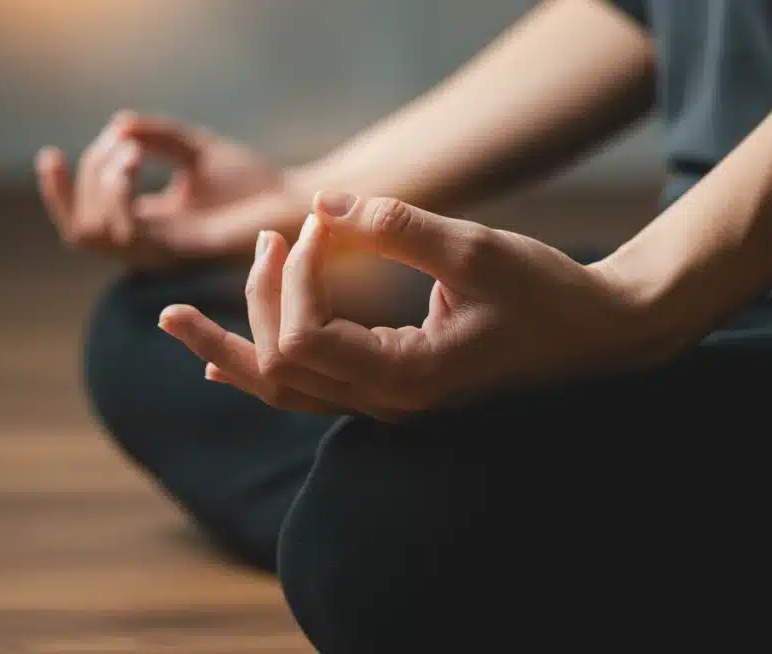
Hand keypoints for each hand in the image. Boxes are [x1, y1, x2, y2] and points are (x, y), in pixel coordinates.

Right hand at [35, 111, 300, 267]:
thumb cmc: (252, 181)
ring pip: (96, 233)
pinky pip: (129, 234)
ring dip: (102, 184)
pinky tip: (137, 159)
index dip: (59, 194)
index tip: (50, 153)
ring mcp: (165, 252)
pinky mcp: (183, 250)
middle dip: (89, 177)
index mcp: (148, 226)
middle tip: (126, 145)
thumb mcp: (195, 147)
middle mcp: (151, 246)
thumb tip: (118, 125)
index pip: (85, 222)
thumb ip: (157, 135)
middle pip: (83, 227)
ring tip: (133, 152)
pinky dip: (119, 193)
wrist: (294, 200)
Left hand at [157, 192, 653, 420]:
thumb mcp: (477, 250)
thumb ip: (398, 226)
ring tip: (175, 317)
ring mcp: (390, 404)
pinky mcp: (395, 390)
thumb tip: (323, 204)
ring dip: (236, 345)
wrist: (596, 332)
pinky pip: (310, 391)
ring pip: (286, 390)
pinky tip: (224, 359)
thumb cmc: (547, 292)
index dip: (294, 277)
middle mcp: (389, 403)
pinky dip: (264, 368)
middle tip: (267, 239)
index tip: (321, 224)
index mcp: (407, 377)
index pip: (304, 339)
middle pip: (278, 370)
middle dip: (252, 302)